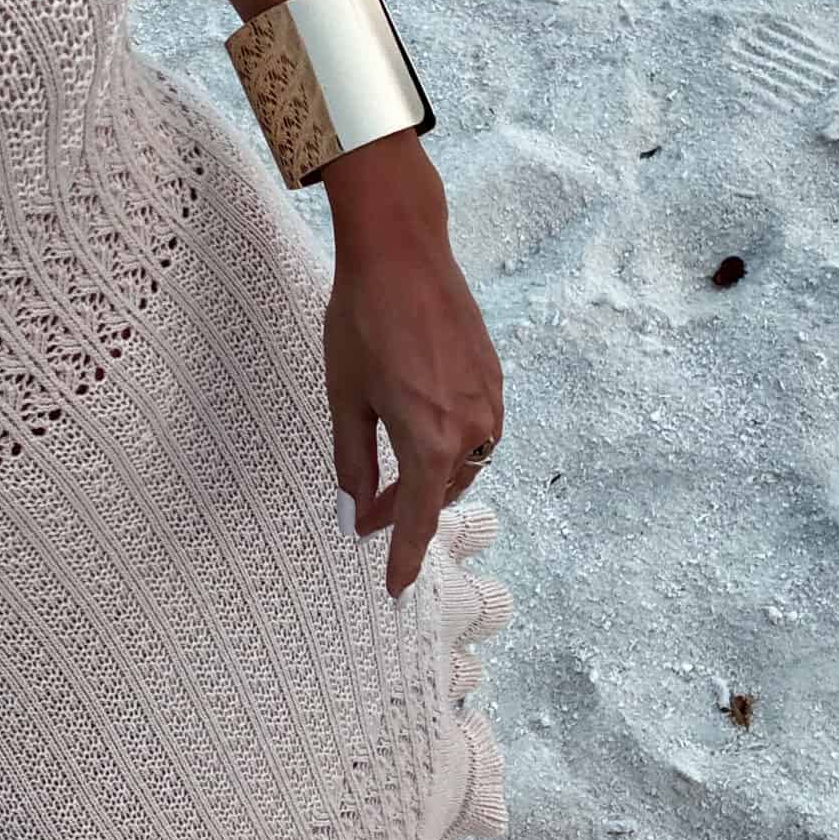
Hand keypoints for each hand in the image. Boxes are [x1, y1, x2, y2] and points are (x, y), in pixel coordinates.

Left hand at [323, 196, 503, 600]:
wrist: (402, 251)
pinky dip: (450, 449)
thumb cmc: (362, 320)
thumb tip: (352, 514)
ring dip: (430, 481)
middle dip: (405, 513)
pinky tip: (421, 436)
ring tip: (391, 482)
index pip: (417, 520)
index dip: (403, 558)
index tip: (394, 588)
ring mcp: (489, 401)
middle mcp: (471, 428)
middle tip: (365, 516)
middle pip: (441, 495)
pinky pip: (478, 433)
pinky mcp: (494, 377)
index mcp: (429, 440)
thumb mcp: (345, 399)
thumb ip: (351, 463)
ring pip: (464, 466)